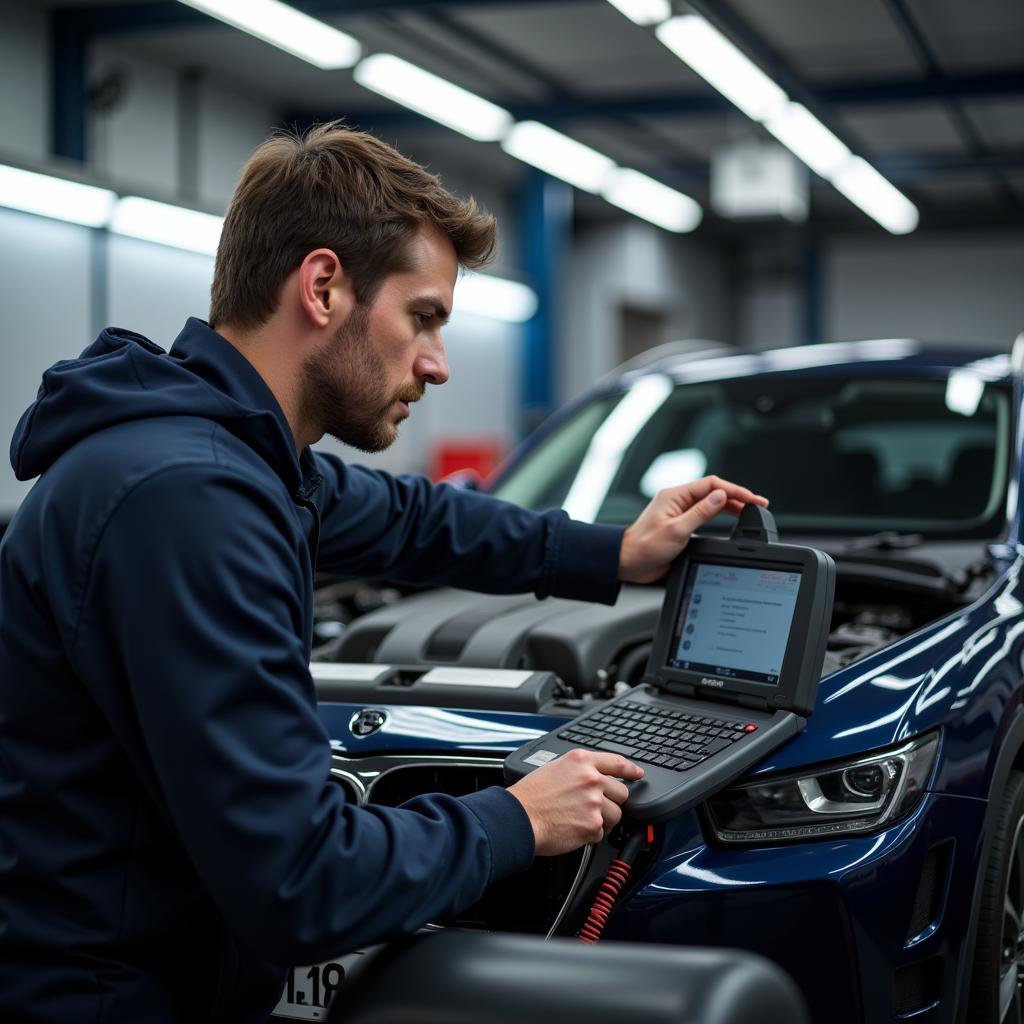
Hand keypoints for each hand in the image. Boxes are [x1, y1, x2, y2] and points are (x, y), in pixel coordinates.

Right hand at [507, 749, 643, 855]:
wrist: (519, 817)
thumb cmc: (531, 795)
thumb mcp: (555, 767)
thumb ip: (579, 770)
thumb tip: (596, 778)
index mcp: (581, 761)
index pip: (617, 762)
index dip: (631, 769)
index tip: (637, 774)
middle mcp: (591, 779)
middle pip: (621, 792)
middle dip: (611, 801)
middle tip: (593, 806)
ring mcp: (594, 802)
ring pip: (615, 815)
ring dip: (602, 820)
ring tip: (580, 818)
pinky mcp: (592, 825)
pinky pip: (601, 832)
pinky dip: (590, 834)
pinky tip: (573, 828)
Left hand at [619, 475, 768, 583]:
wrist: (628, 563)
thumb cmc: (644, 546)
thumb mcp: (676, 530)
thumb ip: (700, 513)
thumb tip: (720, 497)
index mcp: (675, 496)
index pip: (711, 485)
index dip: (735, 490)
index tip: (752, 498)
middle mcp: (678, 501)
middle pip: (713, 493)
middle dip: (737, 497)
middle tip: (758, 505)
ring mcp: (679, 513)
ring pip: (710, 504)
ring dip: (730, 507)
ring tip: (749, 512)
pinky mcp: (680, 525)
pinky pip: (704, 515)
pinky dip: (720, 517)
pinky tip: (730, 521)